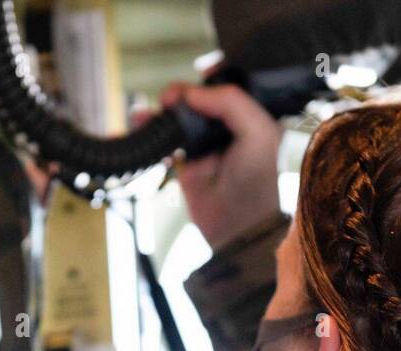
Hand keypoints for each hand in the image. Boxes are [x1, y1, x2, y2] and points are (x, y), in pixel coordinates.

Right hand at [157, 83, 281, 250]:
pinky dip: (152, 129)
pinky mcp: (187, 160)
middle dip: (183, 93)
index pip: (232, 86)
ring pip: (181, 116)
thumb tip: (192, 93)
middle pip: (201, 98)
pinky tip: (142, 122)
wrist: (234, 226)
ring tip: (154, 111)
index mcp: (254, 117)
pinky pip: (166, 138)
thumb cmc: (255, 182)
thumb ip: (232, 103)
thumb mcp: (258, 134)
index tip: (199, 74)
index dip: (213, 77)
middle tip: (170, 98)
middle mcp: (230, 127)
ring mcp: (206, 144)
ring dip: (164, 109)